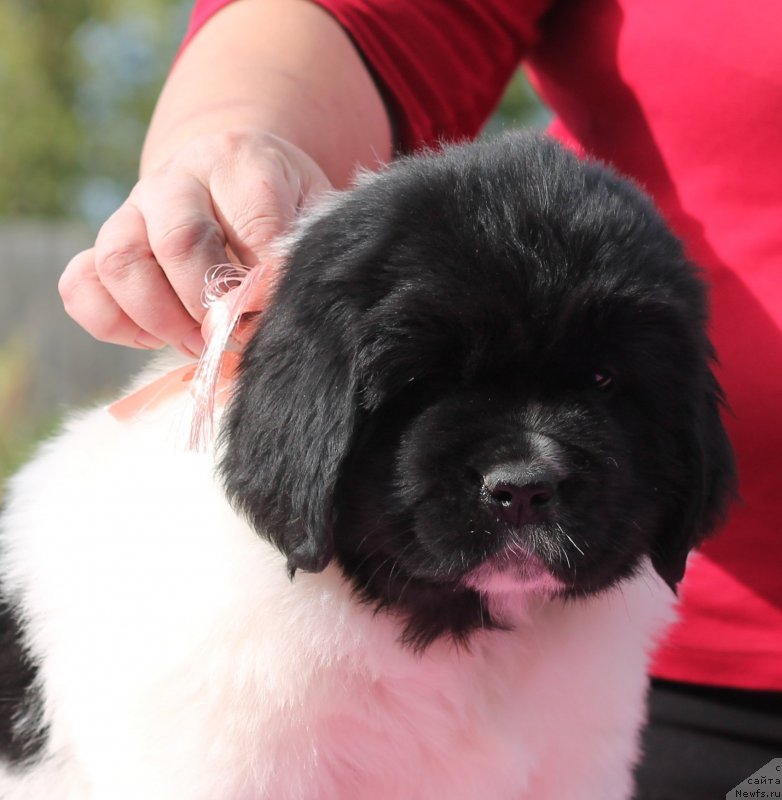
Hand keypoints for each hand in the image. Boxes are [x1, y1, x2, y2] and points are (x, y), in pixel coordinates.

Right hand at [59, 130, 331, 355]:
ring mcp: (132, 210)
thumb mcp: (309, 211)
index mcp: (239, 162)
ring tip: (197, 343)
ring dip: (160, 318)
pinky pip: (81, 285)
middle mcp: (177, 180)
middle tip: (233, 336)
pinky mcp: (106, 243)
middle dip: (211, 305)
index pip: (253, 220)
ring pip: (119, 262)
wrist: (233, 176)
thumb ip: (301, 250)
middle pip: (179, 241)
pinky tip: (155, 337)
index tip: (275, 311)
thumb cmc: (281, 205)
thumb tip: (282, 306)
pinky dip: (112, 323)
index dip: (266, 278)